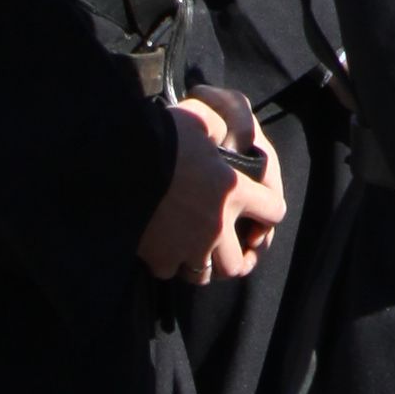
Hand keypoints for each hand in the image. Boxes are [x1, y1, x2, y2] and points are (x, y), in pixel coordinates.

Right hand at [138, 94, 289, 284]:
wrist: (119, 160)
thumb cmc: (163, 135)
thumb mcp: (201, 119)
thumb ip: (222, 128)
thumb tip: (228, 136)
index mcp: (233, 190)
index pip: (275, 210)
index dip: (270, 208)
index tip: (262, 206)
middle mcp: (217, 225)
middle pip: (239, 262)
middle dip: (239, 254)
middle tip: (230, 244)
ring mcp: (188, 246)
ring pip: (206, 274)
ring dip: (205, 263)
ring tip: (198, 249)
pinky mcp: (160, 256)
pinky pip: (171, 270)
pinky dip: (170, 261)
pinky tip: (166, 247)